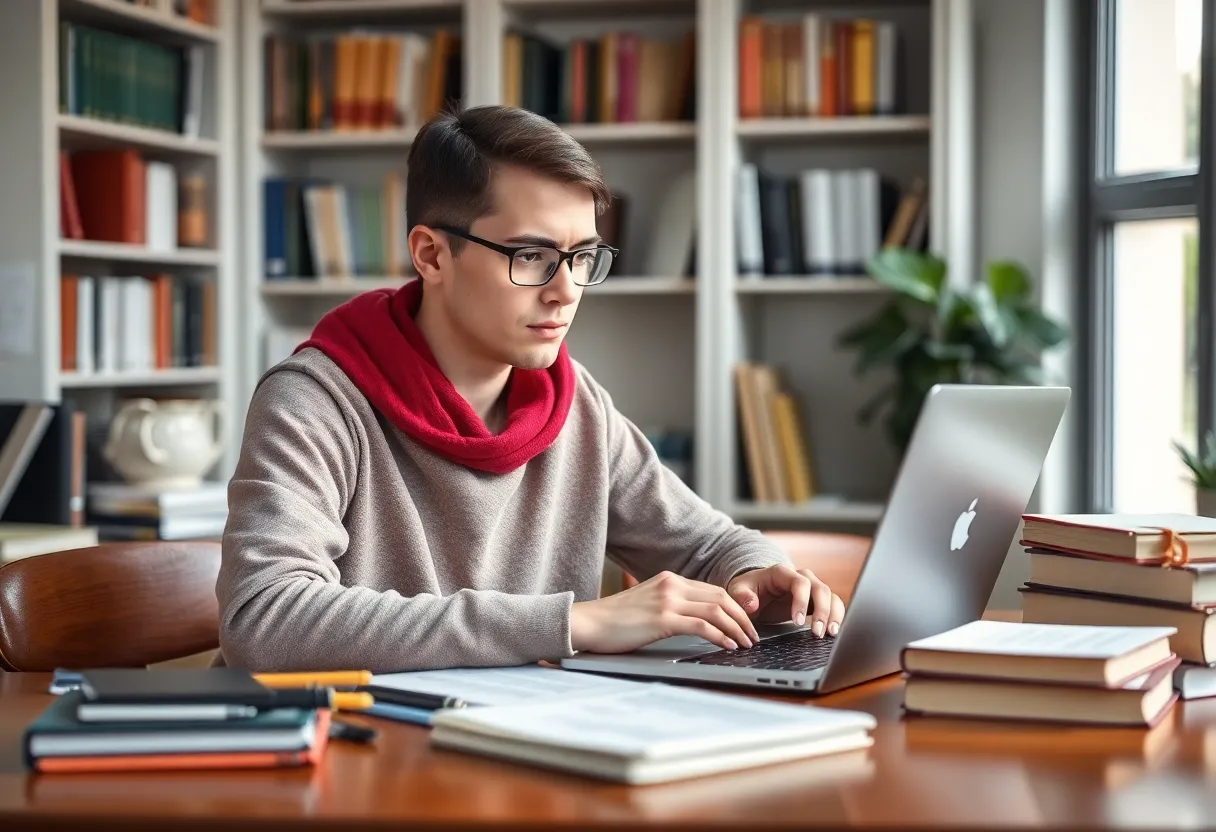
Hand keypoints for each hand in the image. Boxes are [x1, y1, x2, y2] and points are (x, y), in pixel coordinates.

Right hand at [570, 571, 760, 653]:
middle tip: (752, 635)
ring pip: (716, 610)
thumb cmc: (613, 621)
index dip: (734, 607)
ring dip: (736, 628)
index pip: (713, 589)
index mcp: (669, 579)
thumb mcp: (646, 605)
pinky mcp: (662, 618)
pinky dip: (720, 636)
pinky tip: (728, 646)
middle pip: (721, 597)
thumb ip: (669, 606)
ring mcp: (667, 600)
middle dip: (742, 617)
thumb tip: (694, 621)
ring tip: (746, 643)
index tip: (744, 623)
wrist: (587, 622)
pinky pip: (702, 625)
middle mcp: (671, 585)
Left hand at [727, 564, 845, 637]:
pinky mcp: (816, 600)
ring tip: (830, 633)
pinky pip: (833, 604)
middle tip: (817, 632)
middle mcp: (801, 577)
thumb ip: (742, 596)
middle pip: (820, 589)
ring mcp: (811, 587)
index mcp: (782, 572)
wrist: (754, 592)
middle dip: (821, 611)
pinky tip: (833, 632)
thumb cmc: (747, 590)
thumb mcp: (737, 591)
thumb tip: (752, 605)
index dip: (801, 601)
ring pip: (831, 596)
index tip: (797, 622)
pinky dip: (836, 616)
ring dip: (833, 614)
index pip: (800, 583)